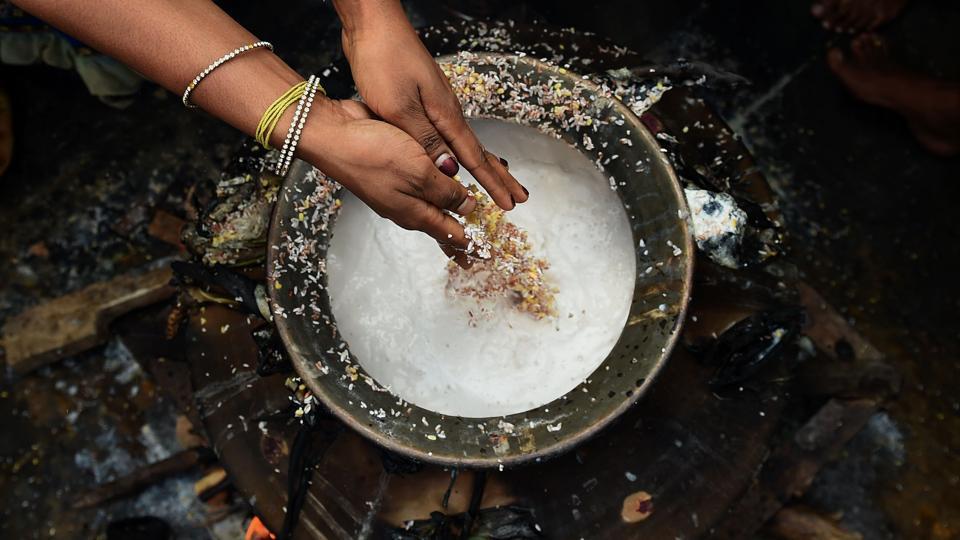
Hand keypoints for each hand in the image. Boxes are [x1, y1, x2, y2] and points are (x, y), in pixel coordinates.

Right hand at [300, 98, 477, 264]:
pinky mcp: (394, 169)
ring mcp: (398, 189)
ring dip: (452, 212)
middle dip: (461, 237)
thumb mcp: (420, 174)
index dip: (470, 245)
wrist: (334, 135)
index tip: (484, 257)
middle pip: (440, 225)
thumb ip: (447, 192)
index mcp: (415, 213)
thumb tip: (470, 206)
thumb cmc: (373, 154)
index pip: (450, 235)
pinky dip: (440, 189)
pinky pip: (423, 184)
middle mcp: (407, 206)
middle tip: (477, 252)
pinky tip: (446, 185)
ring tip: (469, 220)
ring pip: (432, 205)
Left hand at [335, 1, 527, 210]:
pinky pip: (448, 133)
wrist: (373, 24)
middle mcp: (446, 110)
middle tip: (519, 197)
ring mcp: (436, 103)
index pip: (474, 158)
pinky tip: (458, 152)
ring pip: (464, 142)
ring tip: (498, 179)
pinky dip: (461, 150)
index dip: (491, 184)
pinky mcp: (423, 98)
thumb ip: (424, 140)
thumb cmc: (383, 60)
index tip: (510, 204)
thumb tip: (450, 170)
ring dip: (482, 165)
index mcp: (445, 114)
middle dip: (499, 176)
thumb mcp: (399, 107)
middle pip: (478, 151)